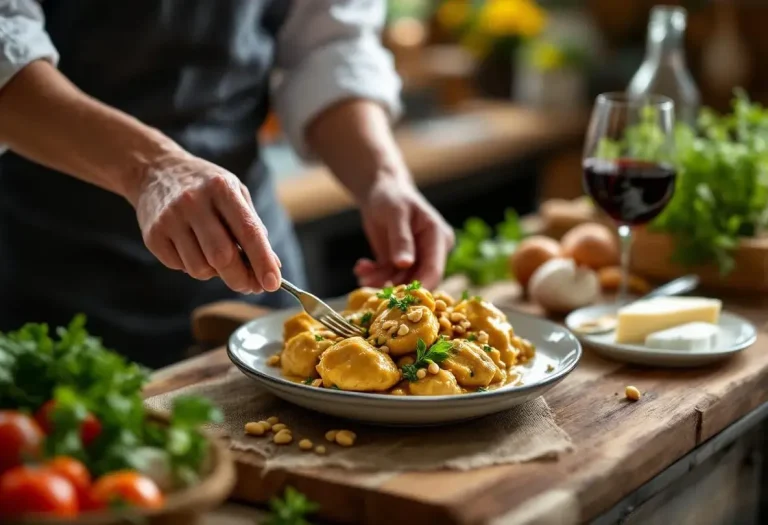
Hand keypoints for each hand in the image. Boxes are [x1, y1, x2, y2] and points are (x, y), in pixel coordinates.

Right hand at [130, 153, 281, 293]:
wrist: (155, 171)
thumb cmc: (206, 187)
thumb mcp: (235, 193)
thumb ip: (254, 227)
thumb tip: (273, 266)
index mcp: (222, 189)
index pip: (248, 231)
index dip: (262, 261)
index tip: (272, 284)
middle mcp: (193, 202)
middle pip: (222, 256)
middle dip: (240, 278)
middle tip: (250, 286)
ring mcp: (170, 218)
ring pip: (200, 268)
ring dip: (214, 273)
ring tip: (214, 256)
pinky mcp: (153, 235)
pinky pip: (180, 267)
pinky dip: (192, 266)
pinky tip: (192, 248)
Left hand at [354, 179, 453, 289]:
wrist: (380, 190)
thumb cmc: (392, 195)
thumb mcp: (396, 213)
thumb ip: (401, 239)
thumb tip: (405, 264)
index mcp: (438, 238)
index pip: (434, 270)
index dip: (420, 286)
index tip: (401, 298)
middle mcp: (430, 252)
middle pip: (417, 280)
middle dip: (395, 286)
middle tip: (371, 285)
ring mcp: (415, 258)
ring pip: (399, 281)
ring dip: (379, 281)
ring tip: (362, 274)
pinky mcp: (399, 262)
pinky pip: (387, 276)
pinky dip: (373, 275)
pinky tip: (361, 267)